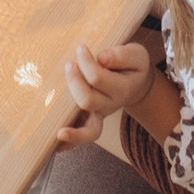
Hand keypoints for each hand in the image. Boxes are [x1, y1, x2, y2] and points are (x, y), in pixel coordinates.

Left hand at [56, 32, 156, 146]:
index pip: (98, 78)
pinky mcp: (90, 119)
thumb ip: (121, 55)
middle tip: (69, 64)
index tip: (81, 48)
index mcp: (122, 89)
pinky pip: (82, 136)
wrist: (135, 82)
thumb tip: (101, 57)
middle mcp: (110, 106)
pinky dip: (71, 142)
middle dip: (74, 82)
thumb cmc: (132, 65)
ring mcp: (99, 115)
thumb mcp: (135, 54)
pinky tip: (57, 146)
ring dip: (74, 132)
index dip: (86, 62)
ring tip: (59, 133)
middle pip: (87, 101)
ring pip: (88, 130)